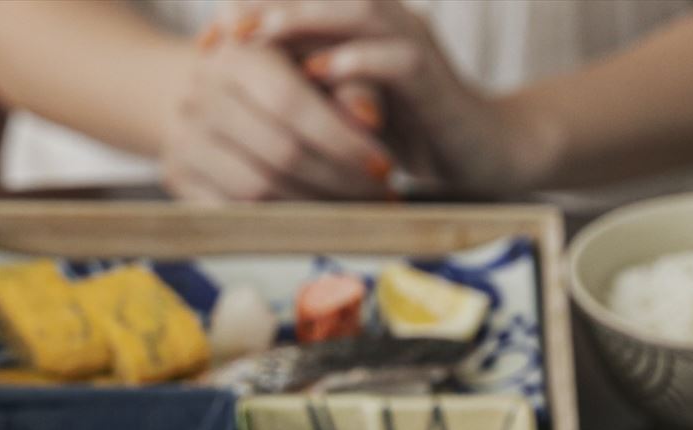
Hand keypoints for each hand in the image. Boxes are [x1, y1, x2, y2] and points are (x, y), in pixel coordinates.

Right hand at [161, 31, 390, 202]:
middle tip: (378, 196)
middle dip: (338, 181)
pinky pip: (233, 215)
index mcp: (236, 53)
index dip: (342, 142)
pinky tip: (314, 218)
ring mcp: (182, 139)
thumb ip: (350, 85)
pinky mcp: (176, 177)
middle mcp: (200, 94)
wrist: (211, 87)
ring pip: (256, 191)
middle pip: (279, 154)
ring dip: (314, 207)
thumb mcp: (319, 63)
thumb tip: (370, 118)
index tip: (384, 167)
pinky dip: (280, 222)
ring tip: (352, 208)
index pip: (293, 105)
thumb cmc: (281, 73)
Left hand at [247, 0, 549, 196]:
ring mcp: (413, 44)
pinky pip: (396, 59)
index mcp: (363, 25)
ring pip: (358, 11)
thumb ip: (307, 91)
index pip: (304, 2)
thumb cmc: (412, 131)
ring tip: (261, 34)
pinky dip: (356, 61)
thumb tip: (241, 94)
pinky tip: (320, 71)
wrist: (486, 151)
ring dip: (306, 18)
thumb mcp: (345, 108)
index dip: (254, 11)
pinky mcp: (435, 79)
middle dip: (268, 7)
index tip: (206, 40)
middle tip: (221, 29)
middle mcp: (387, 21)